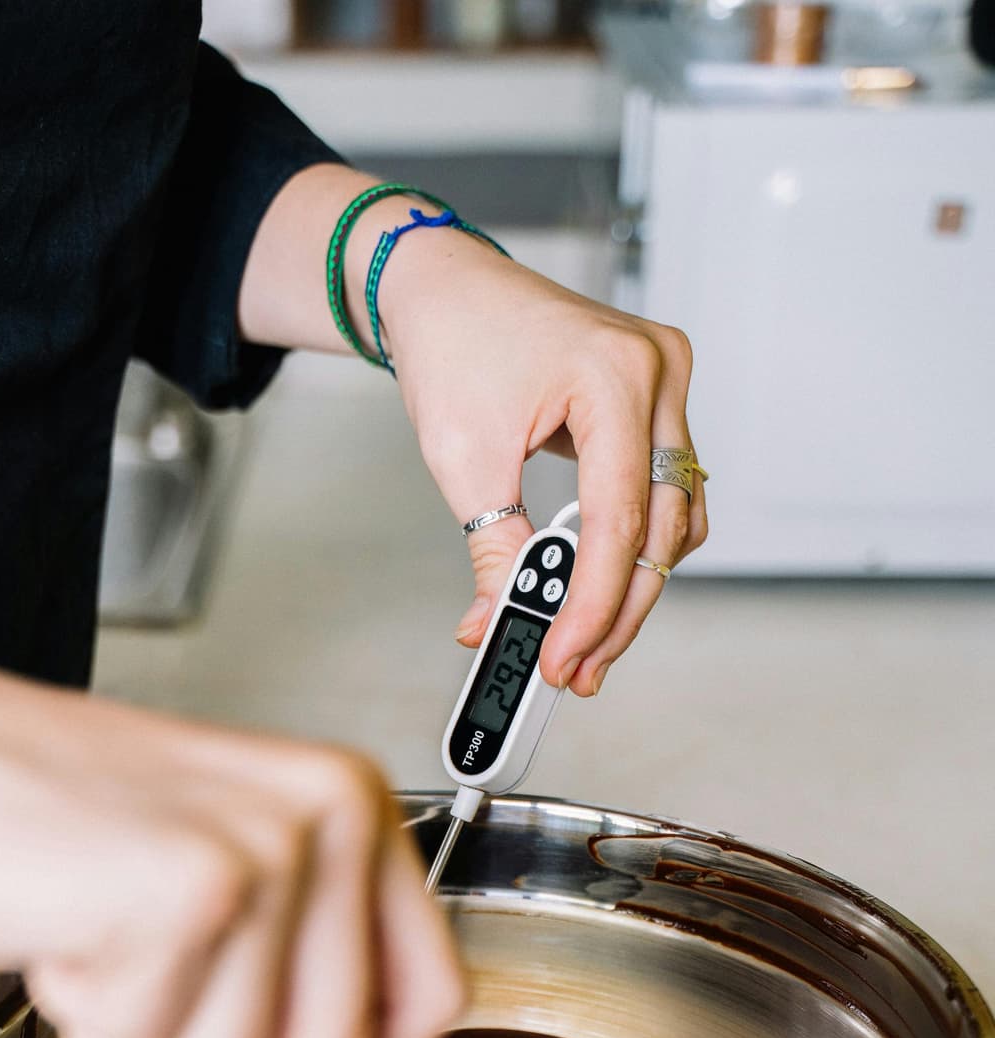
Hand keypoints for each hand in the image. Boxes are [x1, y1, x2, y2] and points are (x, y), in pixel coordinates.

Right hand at [0, 577, 464, 1037]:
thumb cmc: (38, 820)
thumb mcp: (207, 898)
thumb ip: (295, 1002)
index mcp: (349, 803)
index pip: (427, 992)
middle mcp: (330, 814)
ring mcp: (266, 849)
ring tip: (97, 955)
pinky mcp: (191, 890)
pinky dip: (96, 1025)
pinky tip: (65, 939)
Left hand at [382, 239, 706, 696]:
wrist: (444, 286)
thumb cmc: (452, 342)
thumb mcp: (463, 458)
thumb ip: (494, 548)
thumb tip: (500, 621)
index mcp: (614, 374)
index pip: (618, 522)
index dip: (591, 605)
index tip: (563, 659)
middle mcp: (658, 372)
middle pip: (661, 528)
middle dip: (617, 609)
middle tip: (578, 668)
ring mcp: (666, 382)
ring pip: (676, 516)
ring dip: (634, 583)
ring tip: (585, 637)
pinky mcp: (657, 398)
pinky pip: (666, 489)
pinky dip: (636, 541)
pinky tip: (601, 583)